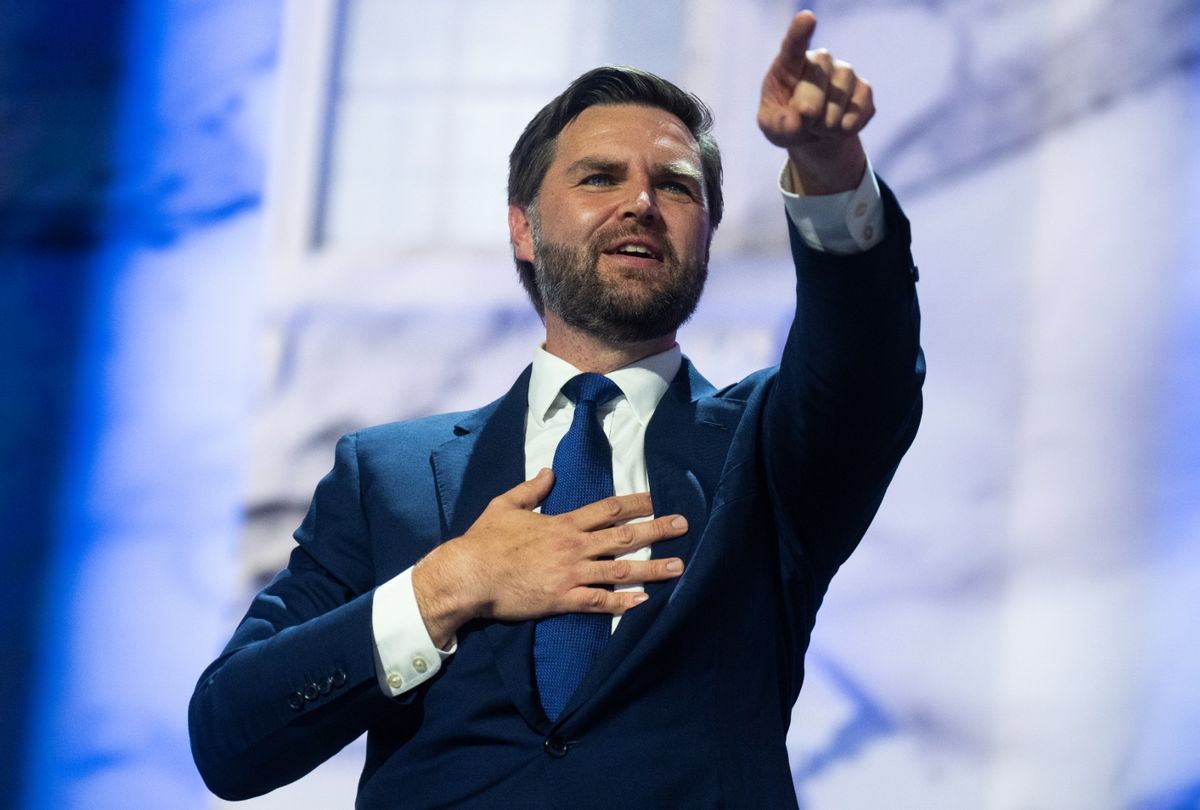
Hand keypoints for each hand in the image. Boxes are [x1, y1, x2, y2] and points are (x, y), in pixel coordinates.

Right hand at [412, 469, 686, 646]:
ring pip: (620, 570)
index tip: (658, 498)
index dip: (635, 503)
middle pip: (623, 536)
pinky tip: (644, 602)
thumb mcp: (505, 505)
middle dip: (657, 530)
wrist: (468, 575)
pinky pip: (598, 602)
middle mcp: (572, 547)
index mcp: (561, 523)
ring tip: (679, 566)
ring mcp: (569, 574)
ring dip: (652, 568)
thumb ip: (531, 489)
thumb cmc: (484, 540)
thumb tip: (549, 471)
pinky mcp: (561, 600)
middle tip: (684, 525)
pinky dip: (623, 603)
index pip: (607, 509)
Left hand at [757, 10, 873, 194]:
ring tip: (818, 127)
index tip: (807, 18)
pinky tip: (838, 129)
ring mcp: (844, 72)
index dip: (800, 32)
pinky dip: (846, 128)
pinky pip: (859, 110)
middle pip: (817, 79)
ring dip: (827, 123)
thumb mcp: (773, 128)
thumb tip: (796, 122)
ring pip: (840, 96)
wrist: (814, 135)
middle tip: (804, 121)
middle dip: (809, 111)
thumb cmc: (787, 123)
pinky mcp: (864, 89)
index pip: (793, 45)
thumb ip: (779, 125)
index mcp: (789, 64)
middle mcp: (820, 60)